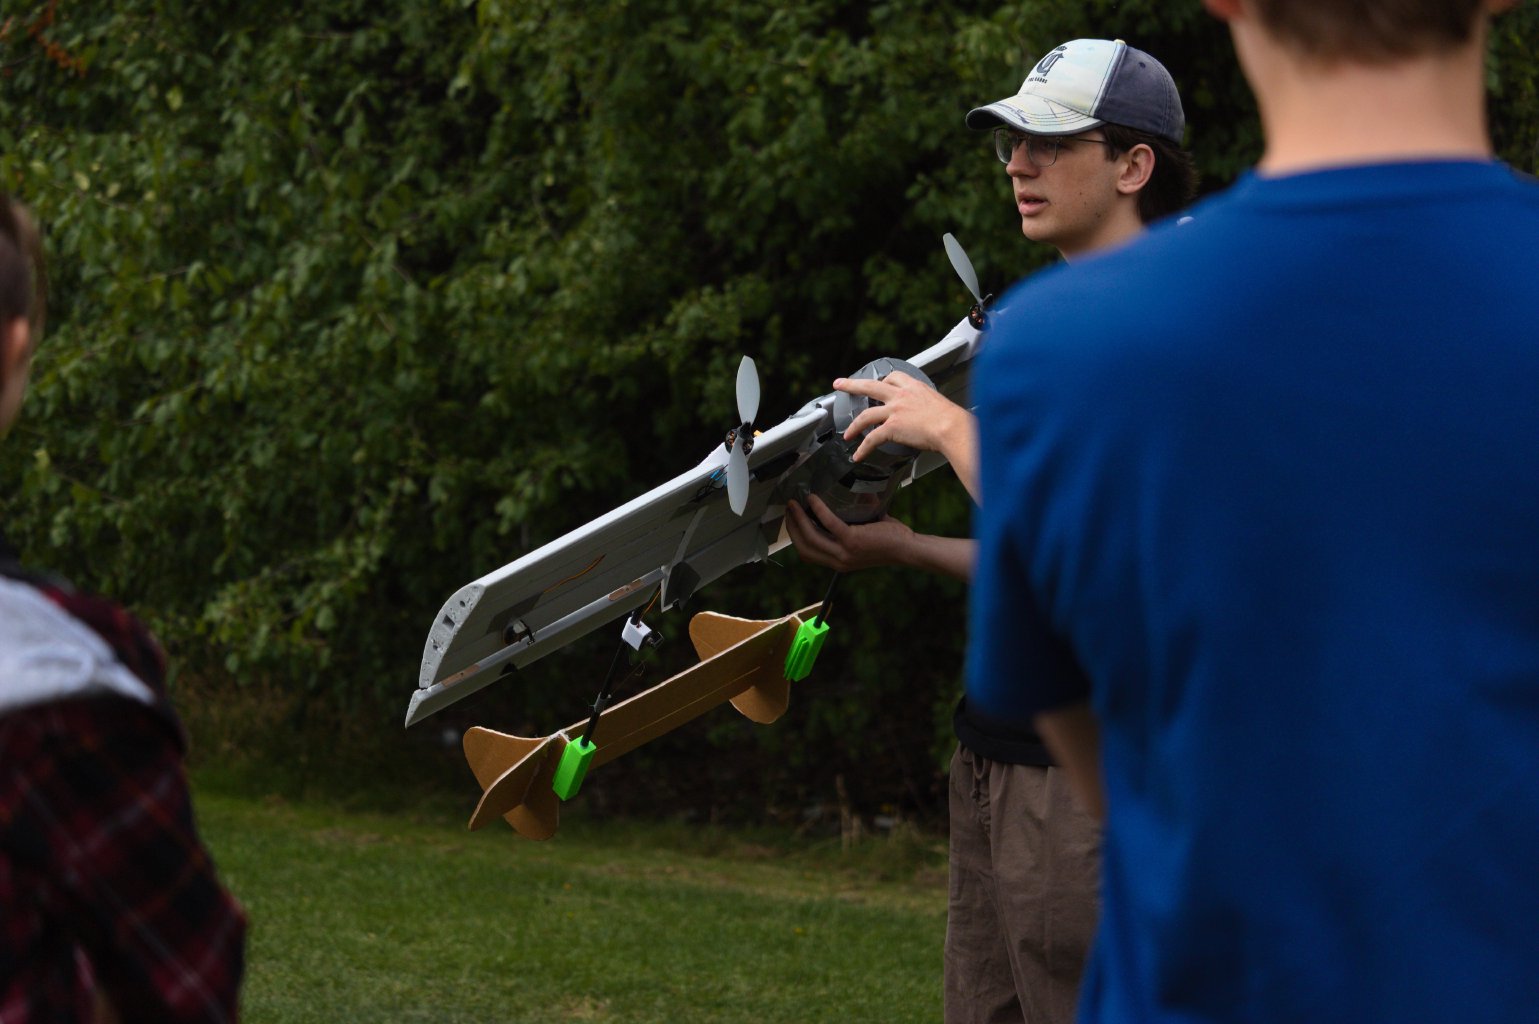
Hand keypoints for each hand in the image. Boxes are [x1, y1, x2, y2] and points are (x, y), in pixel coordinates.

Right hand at [784, 495, 914, 572]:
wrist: (907, 549)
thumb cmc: (888, 541)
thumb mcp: (861, 540)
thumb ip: (848, 528)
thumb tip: (840, 502)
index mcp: (838, 563)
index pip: (808, 554)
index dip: (795, 538)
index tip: (791, 521)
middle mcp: (838, 561)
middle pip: (803, 546)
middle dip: (791, 527)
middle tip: (788, 509)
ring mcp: (844, 552)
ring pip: (810, 536)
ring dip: (798, 518)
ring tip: (794, 503)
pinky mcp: (852, 540)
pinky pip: (828, 522)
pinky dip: (818, 509)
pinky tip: (813, 499)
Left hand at [835, 372, 973, 464]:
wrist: (952, 427)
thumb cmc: (952, 420)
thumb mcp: (939, 404)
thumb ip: (929, 407)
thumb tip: (933, 417)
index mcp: (914, 387)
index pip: (893, 377)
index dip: (883, 380)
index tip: (878, 382)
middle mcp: (901, 396)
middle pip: (870, 386)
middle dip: (852, 385)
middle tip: (840, 384)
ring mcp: (894, 411)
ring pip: (865, 415)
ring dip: (853, 425)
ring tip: (847, 433)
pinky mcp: (892, 427)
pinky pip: (872, 438)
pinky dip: (863, 448)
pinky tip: (859, 454)